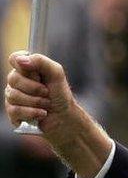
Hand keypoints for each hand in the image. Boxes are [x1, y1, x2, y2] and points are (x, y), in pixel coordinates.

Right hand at [5, 52, 111, 177]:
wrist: (64, 119)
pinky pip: (14, 110)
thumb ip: (42, 62)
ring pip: (13, 95)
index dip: (21, 63)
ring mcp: (12, 97)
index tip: (34, 71)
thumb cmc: (61, 96)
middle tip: (47, 93)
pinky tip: (41, 114)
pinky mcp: (12, 113)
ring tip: (46, 105)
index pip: (14, 58)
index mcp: (27, 70)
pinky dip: (31, 112)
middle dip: (34, 88)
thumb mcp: (57, 74)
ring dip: (35, 102)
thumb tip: (21, 60)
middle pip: (13, 78)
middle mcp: (17, 82)